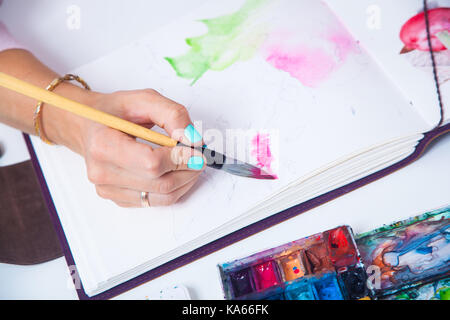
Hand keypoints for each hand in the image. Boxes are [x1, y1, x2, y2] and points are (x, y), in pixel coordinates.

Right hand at [64, 89, 205, 206]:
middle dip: (188, 170)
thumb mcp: (144, 99)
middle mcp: (102, 172)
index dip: (180, 158)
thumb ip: (172, 115)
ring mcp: (108, 189)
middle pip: (161, 183)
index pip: (152, 163)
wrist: (88, 125)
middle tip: (199, 156)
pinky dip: (173, 188)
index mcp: (104, 145)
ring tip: (190, 163)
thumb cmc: (114, 112)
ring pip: (162, 197)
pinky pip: (156, 201)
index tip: (196, 149)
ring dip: (185, 181)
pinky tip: (174, 172)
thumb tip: (193, 139)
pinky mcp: (117, 199)